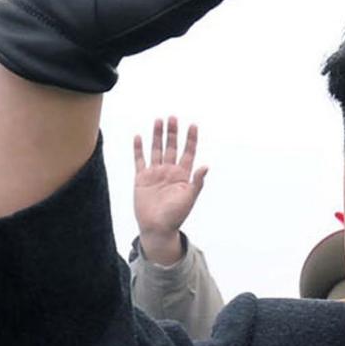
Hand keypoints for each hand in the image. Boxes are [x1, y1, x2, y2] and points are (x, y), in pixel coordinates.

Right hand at [132, 116, 207, 261]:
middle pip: (171, 147)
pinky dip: (138, 148)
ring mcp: (155, 174)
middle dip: (173, 132)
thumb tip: (206, 166)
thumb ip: (197, 182)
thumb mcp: (189, 198)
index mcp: (182, 175)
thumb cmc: (175, 216)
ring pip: (156, 149)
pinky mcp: (141, 178)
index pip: (188, 152)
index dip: (191, 139)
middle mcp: (169, 171)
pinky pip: (139, 160)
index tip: (193, 125)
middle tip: (173, 117)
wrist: (157, 228)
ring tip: (159, 120)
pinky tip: (138, 136)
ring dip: (157, 136)